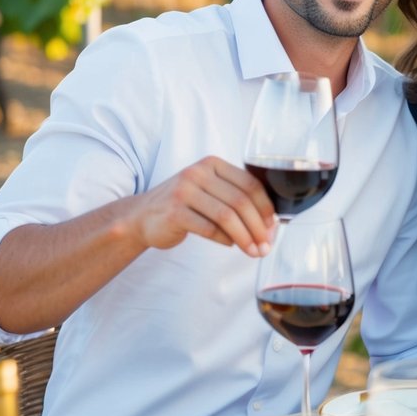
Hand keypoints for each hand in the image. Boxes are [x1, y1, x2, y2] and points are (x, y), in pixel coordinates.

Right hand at [132, 156, 276, 257]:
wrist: (143, 216)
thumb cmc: (184, 205)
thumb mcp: (208, 191)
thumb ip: (235, 199)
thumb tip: (269, 224)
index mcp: (212, 164)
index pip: (249, 184)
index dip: (266, 207)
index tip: (273, 227)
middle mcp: (198, 172)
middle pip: (240, 201)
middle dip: (258, 227)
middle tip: (266, 246)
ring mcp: (184, 191)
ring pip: (227, 216)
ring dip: (245, 237)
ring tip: (253, 251)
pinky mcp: (174, 212)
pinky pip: (209, 229)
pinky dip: (225, 239)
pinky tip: (231, 245)